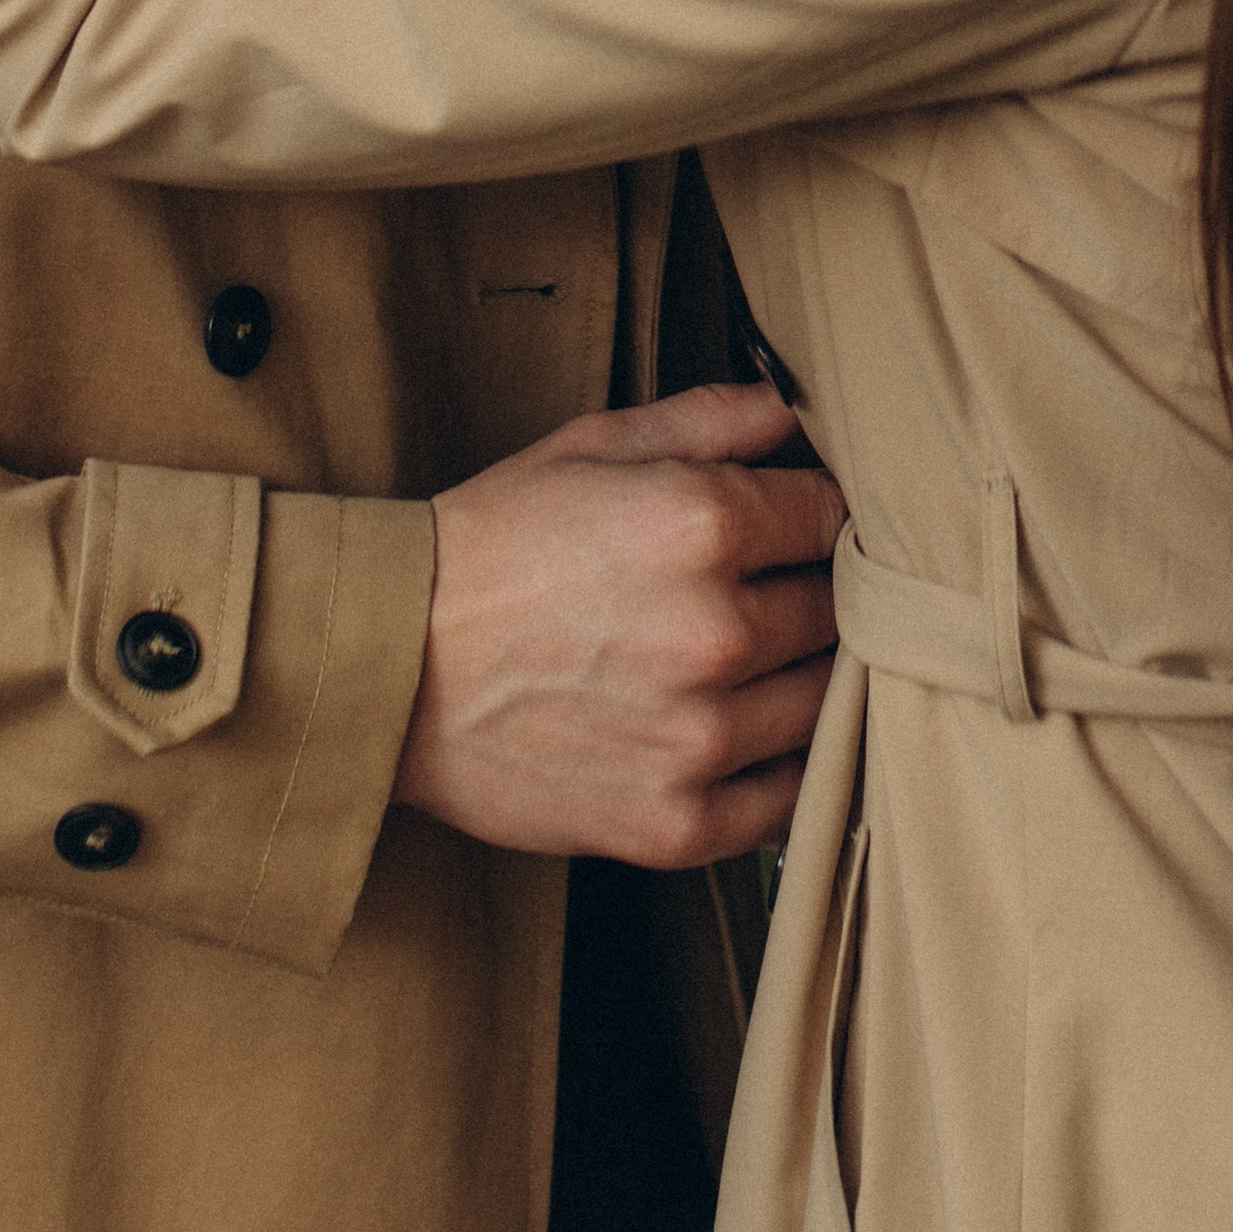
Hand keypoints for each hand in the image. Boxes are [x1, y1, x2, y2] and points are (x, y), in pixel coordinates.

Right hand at [393, 379, 845, 867]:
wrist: (391, 666)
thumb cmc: (491, 546)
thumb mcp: (595, 446)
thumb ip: (713, 419)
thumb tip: (797, 408)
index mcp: (702, 523)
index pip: (831, 514)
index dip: (817, 514)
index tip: (794, 524)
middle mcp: (714, 632)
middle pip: (840, 611)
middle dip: (812, 592)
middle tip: (765, 590)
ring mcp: (698, 738)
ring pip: (824, 705)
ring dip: (801, 680)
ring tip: (745, 661)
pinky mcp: (675, 823)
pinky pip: (786, 801)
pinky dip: (778, 769)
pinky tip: (735, 733)